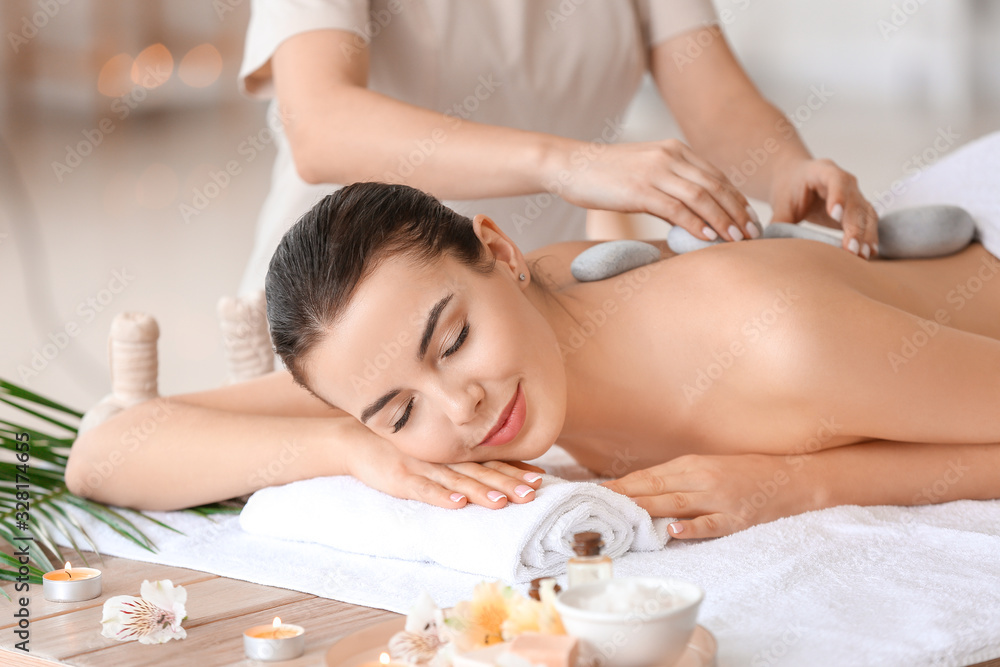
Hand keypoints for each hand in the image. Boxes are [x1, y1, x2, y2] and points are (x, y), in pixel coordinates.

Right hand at [347, 435, 543, 508]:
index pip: (490, 461)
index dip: (515, 470)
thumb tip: (498, 474)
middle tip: (531, 494)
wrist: (358, 439)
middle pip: (480, 472)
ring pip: (456, 481)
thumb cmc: (401, 449)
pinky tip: (457, 504)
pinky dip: (441, 496)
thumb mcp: (434, 453)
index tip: (540, 478)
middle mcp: (443, 458)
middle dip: (507, 483)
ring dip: (479, 492)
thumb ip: (462, 462)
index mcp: (453, 454)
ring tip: (502, 503)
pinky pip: (423, 489)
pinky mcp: (401, 478)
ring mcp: (423, 467)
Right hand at [554, 138, 759, 242]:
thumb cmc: (605, 175)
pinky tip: (708, 237)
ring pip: (701, 197)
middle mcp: (670, 157)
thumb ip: (669, 190)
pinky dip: (695, 224)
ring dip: (723, 220)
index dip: (737, 199)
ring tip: (737, 239)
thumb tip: (691, 219)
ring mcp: (655, 172)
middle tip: (754, 234)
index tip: (750, 220)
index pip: (716, 176)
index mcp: (674, 150)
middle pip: (715, 186)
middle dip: (738, 212)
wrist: (570, 165)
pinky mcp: (639, 189)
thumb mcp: (643, 174)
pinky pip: (676, 208)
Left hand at [600, 453, 812, 538]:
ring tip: (621, 516)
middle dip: (624, 497)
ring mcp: (719, 499)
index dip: (621, 485)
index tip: (595, 493)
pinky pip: (711, 524)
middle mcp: (702, 478)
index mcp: (692, 464)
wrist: (792, 477)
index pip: (648, 476)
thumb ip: (678, 478)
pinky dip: (692, 528)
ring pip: (676, 504)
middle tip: (596, 506)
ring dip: (646, 510)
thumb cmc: (746, 472)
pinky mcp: (737, 518)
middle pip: (656, 489)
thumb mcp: (708, 467)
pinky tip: (673, 531)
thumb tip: (642, 489)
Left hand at [769, 158, 878, 259]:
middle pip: (855, 202)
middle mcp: (845, 181)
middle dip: (854, 226)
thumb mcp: (781, 203)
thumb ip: (779, 221)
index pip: (835, 180)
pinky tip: (868, 253)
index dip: (838, 196)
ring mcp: (855, 194)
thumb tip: (771, 245)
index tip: (835, 215)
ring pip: (866, 213)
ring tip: (862, 256)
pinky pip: (869, 222)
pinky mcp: (859, 208)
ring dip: (866, 235)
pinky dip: (869, 237)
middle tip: (851, 248)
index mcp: (823, 171)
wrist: (797, 179)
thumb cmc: (789, 188)